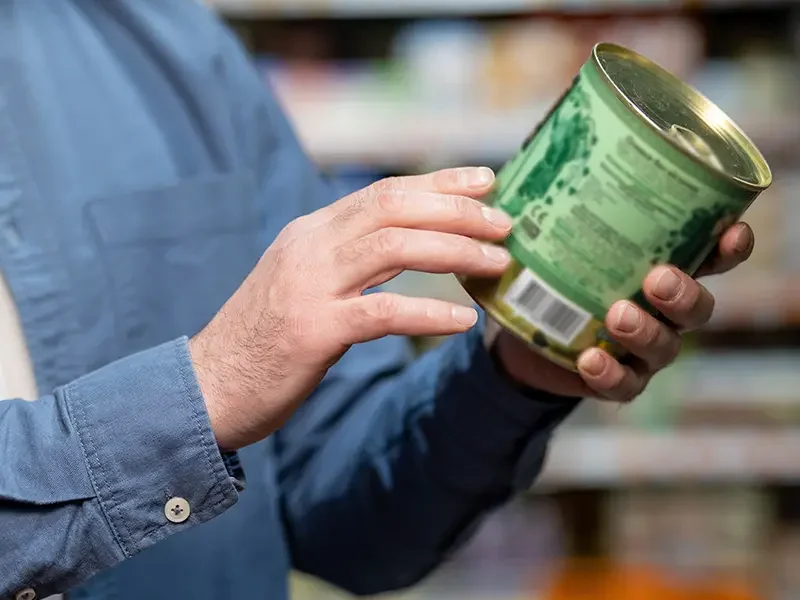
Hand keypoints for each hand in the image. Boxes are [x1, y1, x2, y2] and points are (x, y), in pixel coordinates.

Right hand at [190, 167, 511, 449]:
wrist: (207, 386)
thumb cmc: (263, 339)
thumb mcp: (303, 283)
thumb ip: (347, 260)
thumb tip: (409, 247)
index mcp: (311, 233)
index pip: (383, 193)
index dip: (438, 182)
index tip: (484, 179)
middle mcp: (310, 247)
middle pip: (394, 208)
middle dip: (456, 209)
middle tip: (504, 221)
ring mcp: (308, 286)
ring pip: (393, 248)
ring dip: (454, 250)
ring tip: (497, 262)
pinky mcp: (311, 330)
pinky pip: (382, 312)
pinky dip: (428, 313)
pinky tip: (463, 320)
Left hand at [494, 222, 753, 400]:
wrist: (527, 332)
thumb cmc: (555, 272)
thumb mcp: (556, 234)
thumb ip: (556, 202)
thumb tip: (530, 155)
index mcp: (662, 267)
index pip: (712, 257)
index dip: (729, 247)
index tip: (730, 231)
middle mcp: (664, 311)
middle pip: (698, 306)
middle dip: (684, 293)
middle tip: (657, 279)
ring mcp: (644, 349)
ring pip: (666, 346)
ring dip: (646, 331)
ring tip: (617, 315)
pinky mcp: (617, 379)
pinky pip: (625, 384)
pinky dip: (610, 374)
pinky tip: (590, 359)